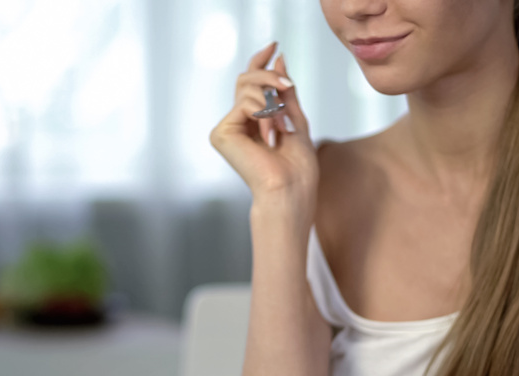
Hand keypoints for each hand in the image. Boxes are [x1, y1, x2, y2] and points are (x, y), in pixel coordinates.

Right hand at [210, 42, 317, 205]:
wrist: (290, 189)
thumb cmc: (297, 166)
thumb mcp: (295, 118)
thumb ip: (284, 91)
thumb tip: (278, 58)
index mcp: (252, 121)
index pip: (250, 83)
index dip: (260, 61)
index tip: (274, 44)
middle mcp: (236, 123)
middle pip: (246, 78)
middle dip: (269, 76)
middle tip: (288, 86)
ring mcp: (227, 128)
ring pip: (246, 88)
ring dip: (271, 102)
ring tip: (282, 127)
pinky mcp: (221, 133)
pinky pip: (245, 103)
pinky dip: (264, 114)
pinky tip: (270, 136)